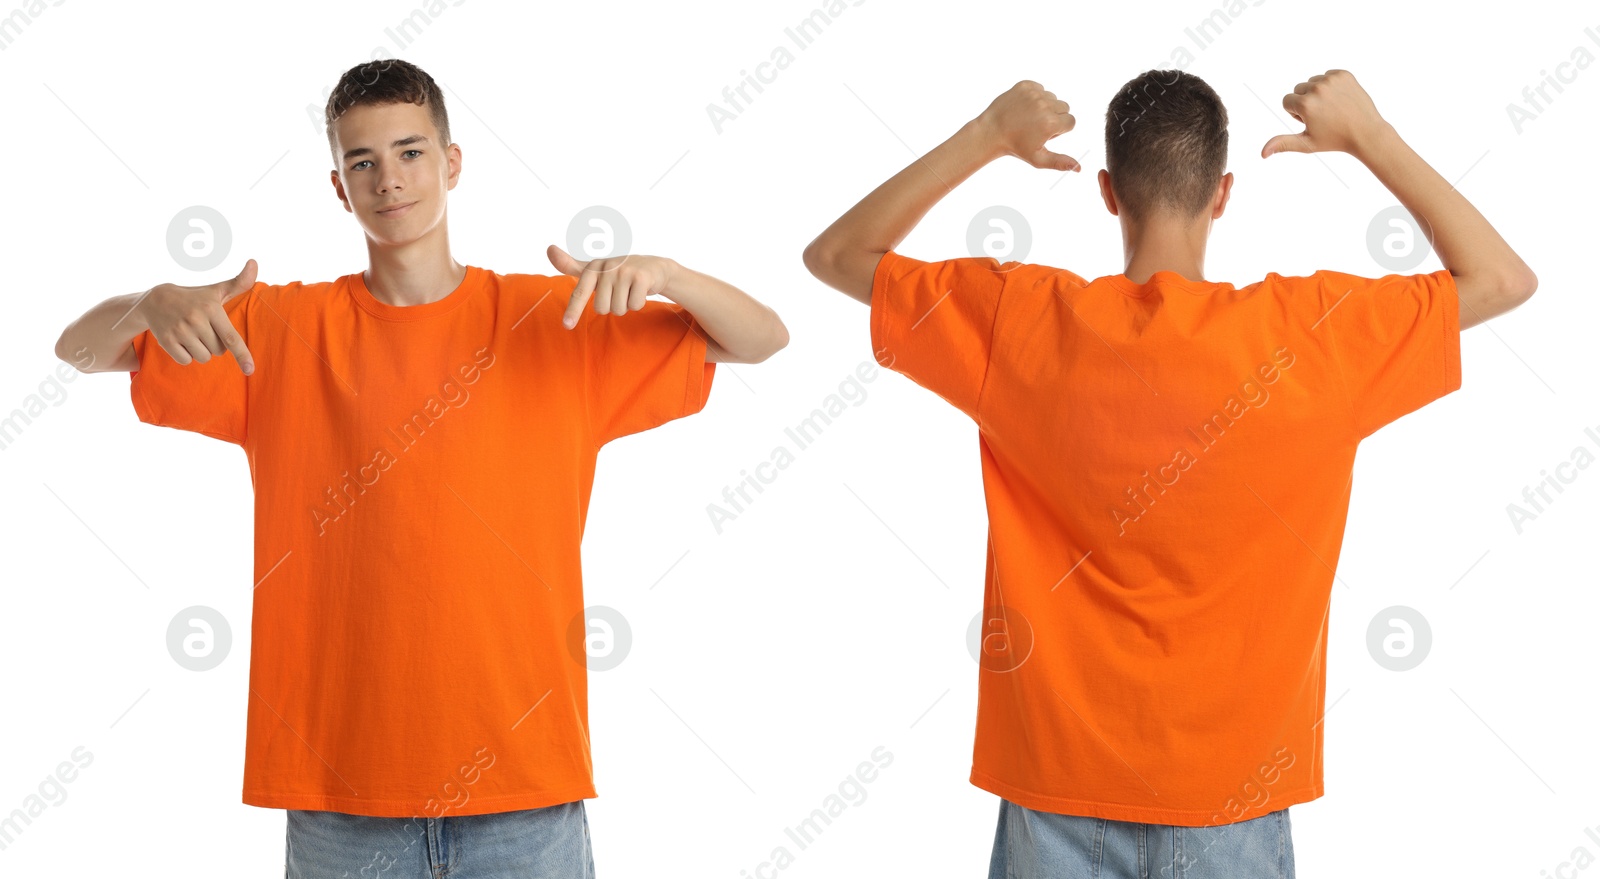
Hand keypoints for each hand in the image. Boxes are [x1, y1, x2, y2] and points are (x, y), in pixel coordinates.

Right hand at [139, 259, 256, 373]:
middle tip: (203, 329)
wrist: (156, 300)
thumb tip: (254, 262)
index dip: (242, 355)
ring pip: (203, 357)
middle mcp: (195, 319)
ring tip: (191, 334)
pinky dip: (185, 355)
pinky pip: (186, 361)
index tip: (250, 370)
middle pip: (218, 351)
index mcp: (211, 309)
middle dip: (214, 344)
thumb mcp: (216, 290)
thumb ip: (239, 282)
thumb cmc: (194, 298)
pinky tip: (180, 340)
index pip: (231, 337)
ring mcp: (179, 330)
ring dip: (200, 351)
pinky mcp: (166, 340)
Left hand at [548, 245, 676, 328]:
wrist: (653, 267)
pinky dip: (638, 303)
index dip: (573, 310)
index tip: (567, 325)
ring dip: (625, 305)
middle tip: (619, 292)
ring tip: (630, 291)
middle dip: (611, 306)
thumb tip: (549, 249)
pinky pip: (634, 305)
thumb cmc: (619, 272)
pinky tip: (641, 290)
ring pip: (618, 309)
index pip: (580, 293)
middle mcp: (607, 266)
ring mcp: (625, 271)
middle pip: (601, 308)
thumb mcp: (595, 269)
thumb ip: (571, 265)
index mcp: (593, 267)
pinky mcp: (641, 277)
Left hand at [973, 80, 1079, 171]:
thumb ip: (1060, 162)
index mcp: (1050, 123)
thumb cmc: (1015, 147)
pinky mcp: (1025, 85)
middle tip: (1036, 126)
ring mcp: (1034, 93)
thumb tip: (1079, 168)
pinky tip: (1024, 108)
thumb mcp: (1038, 159)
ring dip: (1046, 106)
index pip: (1071, 122)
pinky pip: (1041, 88)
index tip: (1045, 134)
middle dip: (1055, 117)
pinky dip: (1035, 97)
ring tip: (1029, 117)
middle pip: (1064, 108)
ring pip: (1053, 97)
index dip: (1059, 130)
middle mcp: (1044, 105)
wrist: (991, 131)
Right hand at [1261, 69, 1389, 157]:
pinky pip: (1327, 76)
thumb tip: (1262, 153)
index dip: (1296, 114)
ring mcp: (1332, 79)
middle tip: (1323, 116)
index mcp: (1306, 104)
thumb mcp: (1306, 144)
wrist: (1366, 132)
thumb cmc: (1334, 140)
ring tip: (1332, 108)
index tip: (1312, 122)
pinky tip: (1340, 99)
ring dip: (1317, 93)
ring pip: (1312, 82)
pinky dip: (1330, 86)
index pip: (1286, 101)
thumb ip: (1283, 144)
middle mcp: (1317, 88)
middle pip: (1298, 89)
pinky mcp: (1344, 74)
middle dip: (1305, 102)